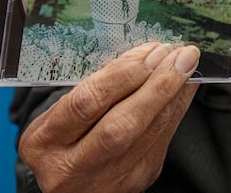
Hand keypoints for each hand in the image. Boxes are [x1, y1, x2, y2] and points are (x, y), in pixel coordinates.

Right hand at [19, 42, 199, 192]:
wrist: (67, 187)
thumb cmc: (61, 140)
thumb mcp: (56, 115)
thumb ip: (90, 90)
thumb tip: (142, 55)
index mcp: (45, 142)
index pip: (87, 103)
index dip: (123, 74)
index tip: (150, 51)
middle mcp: (73, 167)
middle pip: (122, 124)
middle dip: (157, 85)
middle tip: (179, 56)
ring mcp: (107, 179)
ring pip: (149, 134)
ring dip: (173, 94)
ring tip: (186, 65)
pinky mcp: (135, 181)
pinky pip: (162, 140)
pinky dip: (175, 109)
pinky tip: (183, 89)